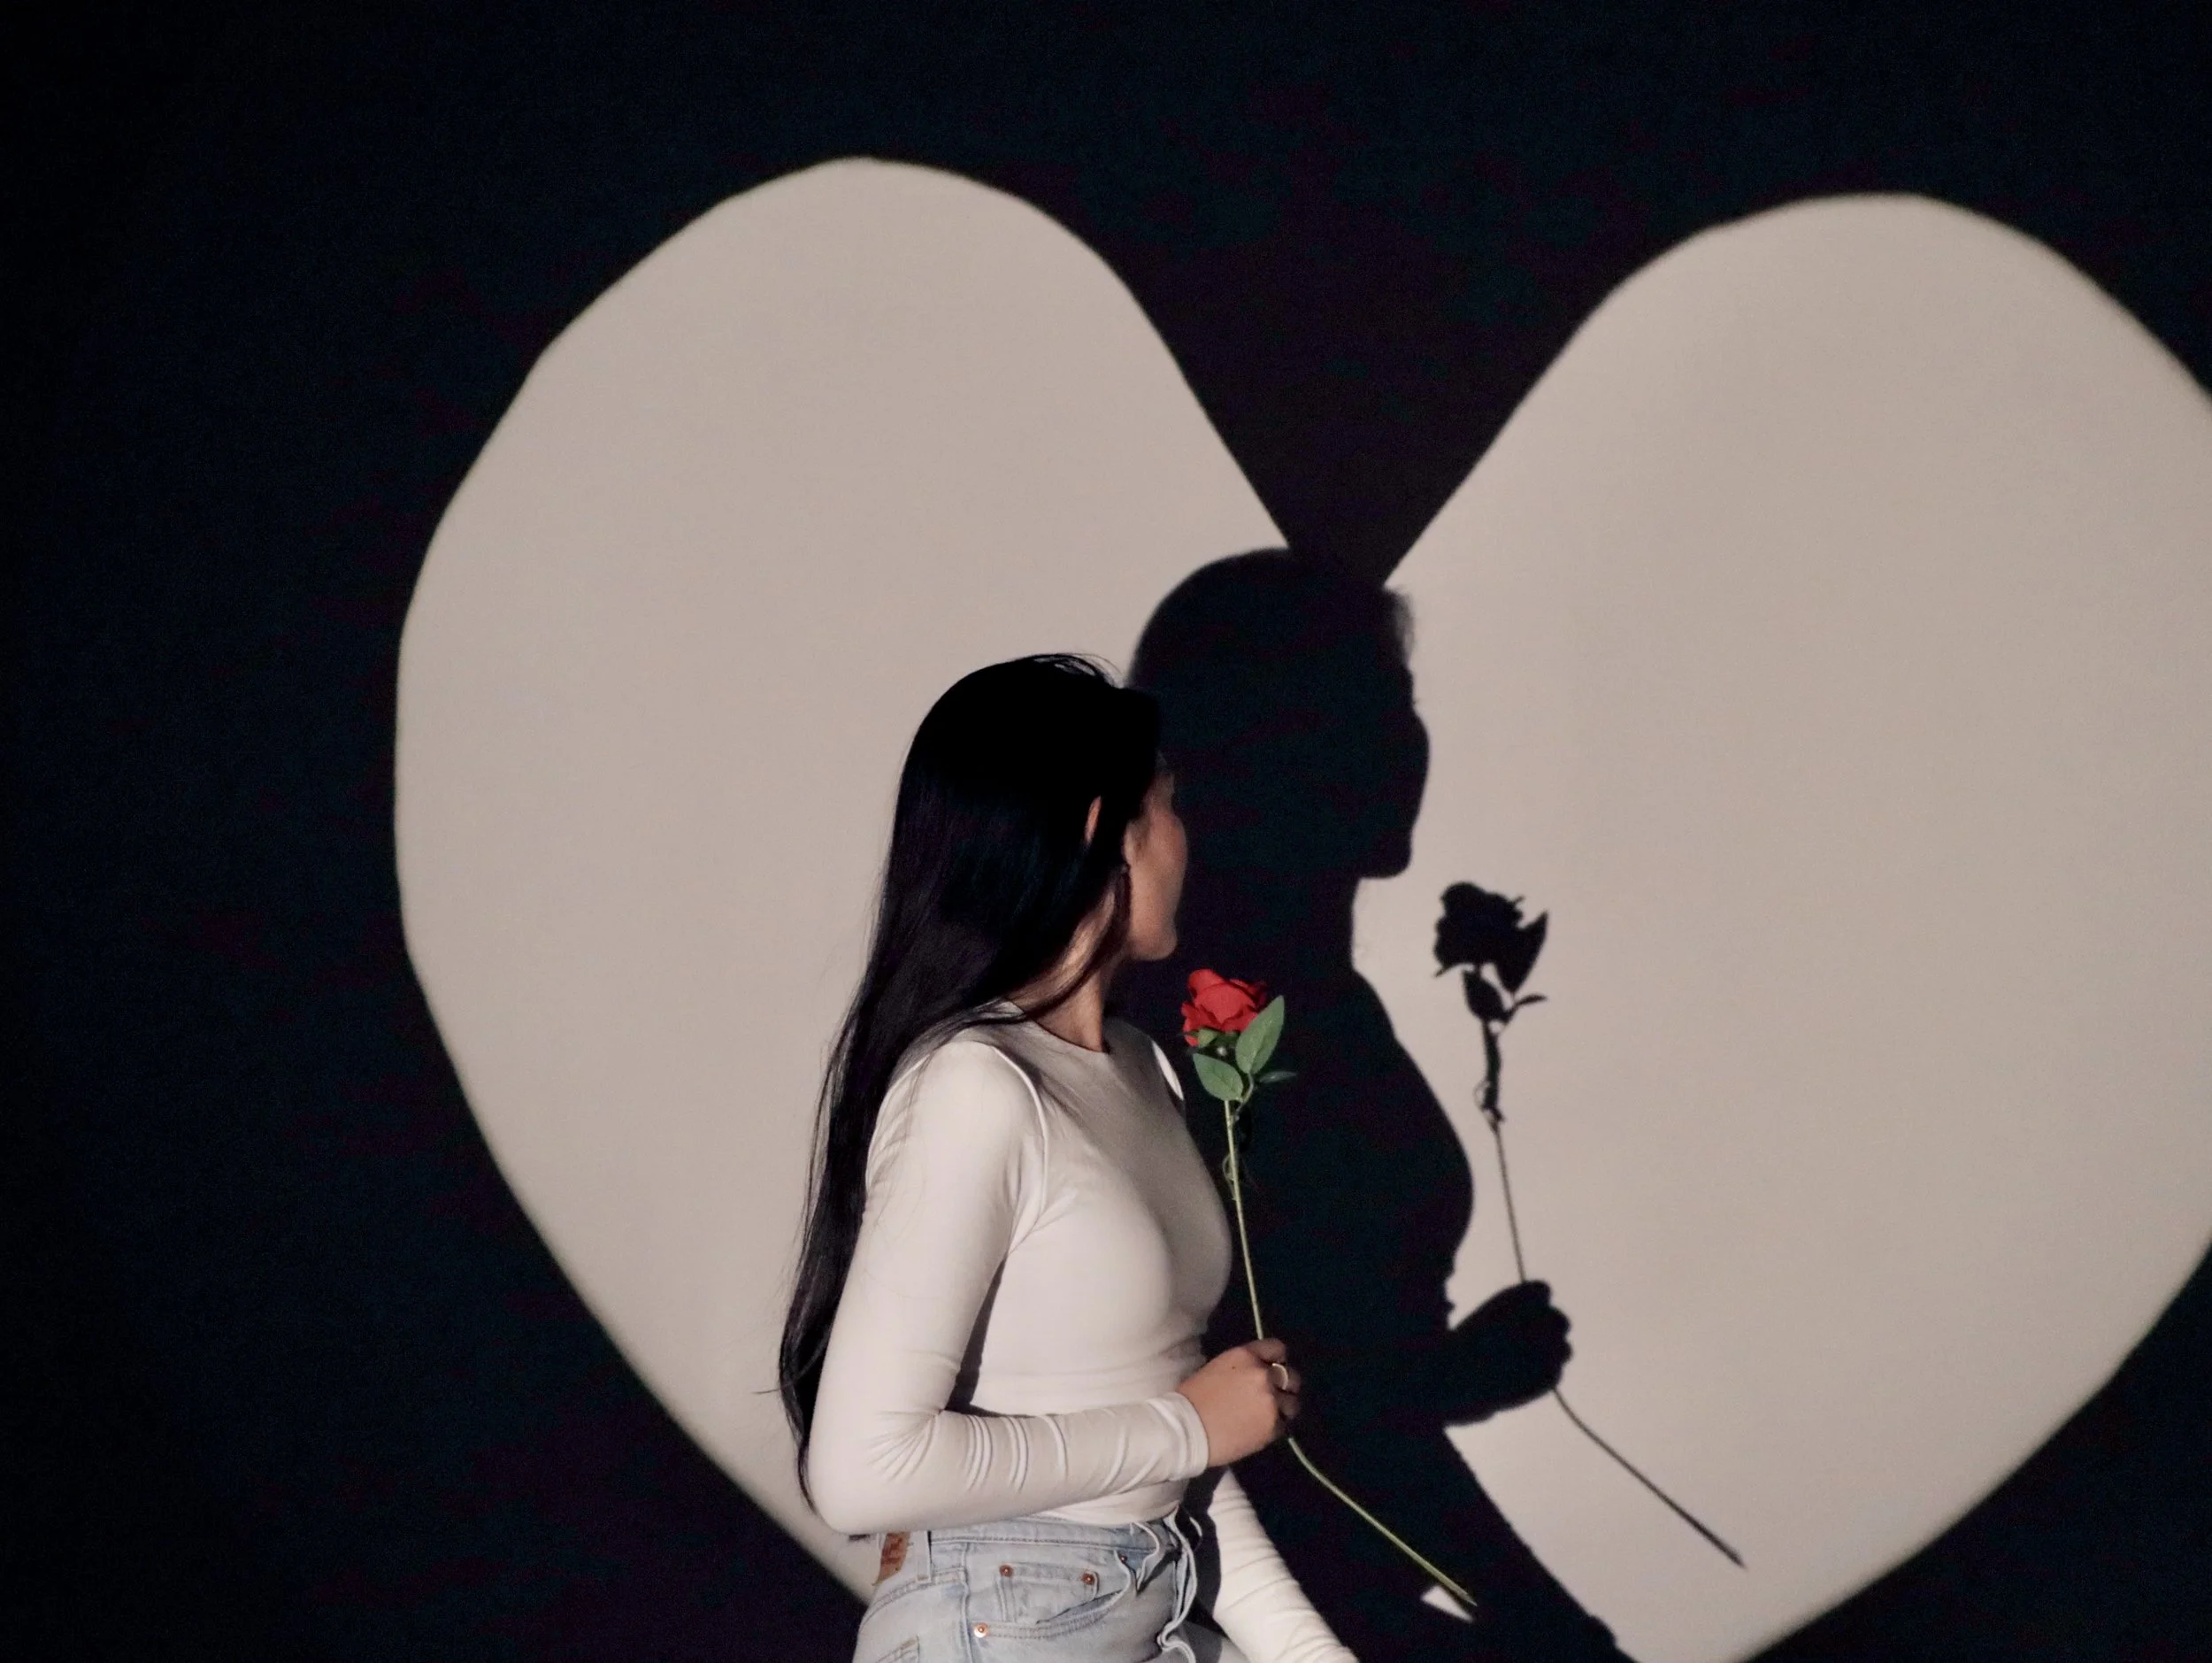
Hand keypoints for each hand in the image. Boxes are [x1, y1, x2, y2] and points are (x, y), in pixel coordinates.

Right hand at [1174, 1338, 1300, 1464]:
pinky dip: (1276, 1428)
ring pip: (1293, 1403)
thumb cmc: (1191, 1398)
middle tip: (1275, 1396)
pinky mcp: (1272, 1426)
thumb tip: (1251, 1377)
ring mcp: (1271, 1401)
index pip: (1277, 1348)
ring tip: (1271, 1417)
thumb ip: (1241, 1370)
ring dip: (1284, 1408)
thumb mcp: (1216, 1369)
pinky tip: (1262, 1431)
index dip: (1277, 1359)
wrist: (1186, 1428)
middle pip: (1291, 1376)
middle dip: (1285, 1386)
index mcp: (1246, 1356)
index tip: (1274, 1368)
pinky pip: (1284, 1426)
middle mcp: (1263, 1374)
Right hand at [1434, 1280, 1569, 1423]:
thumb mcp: (1489, 1316)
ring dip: (1551, 1354)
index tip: (1521, 1317)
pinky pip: (1556, 1373)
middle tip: (1528, 1343)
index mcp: (1521, 1297)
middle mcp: (1540, 1319)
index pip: (1543, 1291)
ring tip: (1524, 1364)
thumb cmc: (1466, 1345)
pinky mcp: (1548, 1376)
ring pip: (1565, 1349)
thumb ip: (1517, 1312)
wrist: (1456, 1377)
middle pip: (1561, 1320)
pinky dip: (1542, 1377)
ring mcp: (1548, 1349)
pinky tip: (1520, 1379)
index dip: (1534, 1304)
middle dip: (1549, 1330)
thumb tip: (1542, 1320)